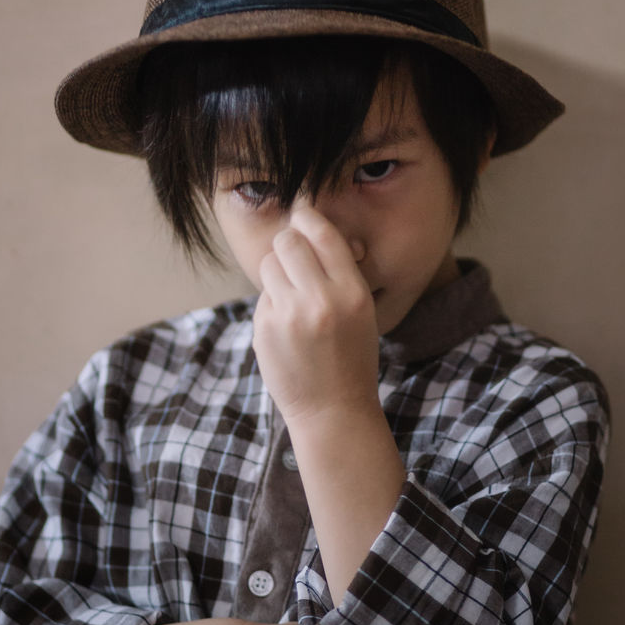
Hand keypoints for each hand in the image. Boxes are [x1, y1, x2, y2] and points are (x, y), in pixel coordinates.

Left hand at [253, 206, 378, 426]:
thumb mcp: (361, 311)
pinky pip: (263, 296)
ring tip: (291, 295)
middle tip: (292, 257)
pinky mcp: (265, 330)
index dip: (308, 217)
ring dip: (276, 272)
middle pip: (288, 241)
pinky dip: (271, 303)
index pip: (323, 234)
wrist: (333, 410)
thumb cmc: (350, 356)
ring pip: (269, 264)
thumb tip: (307, 228)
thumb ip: (338, 272)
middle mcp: (321, 300)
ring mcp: (289, 316)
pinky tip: (286, 327)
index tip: (301, 214)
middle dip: (287, 244)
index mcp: (353, 293)